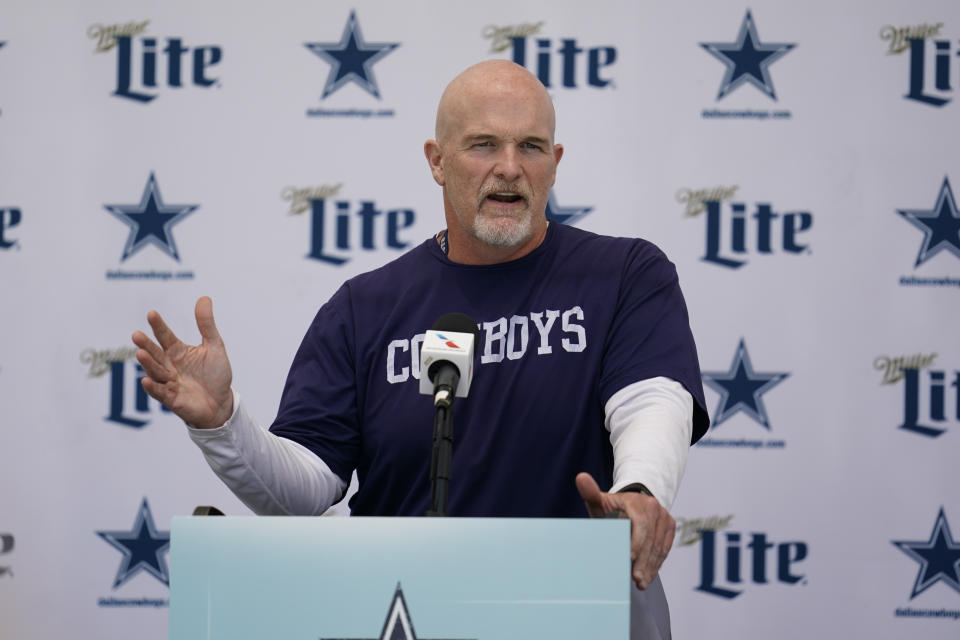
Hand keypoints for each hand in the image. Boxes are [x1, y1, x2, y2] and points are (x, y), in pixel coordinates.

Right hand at [131, 296, 233, 428]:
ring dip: (148, 363)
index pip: (165, 336)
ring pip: (155, 371)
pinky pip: (160, 393)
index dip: (159, 326)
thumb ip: (206, 324)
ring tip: (140, 353)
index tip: (151, 313)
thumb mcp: (214, 346)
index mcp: (178, 351)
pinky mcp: (172, 399)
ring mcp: (169, 382)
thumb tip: (204, 297)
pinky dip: (153, 387)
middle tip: (136, 334)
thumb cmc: (216, 374)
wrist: (221, 402)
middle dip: (146, 345)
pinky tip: (145, 380)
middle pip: (156, 353)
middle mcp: (170, 366)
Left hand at [575, 472, 674, 589]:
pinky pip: (665, 548)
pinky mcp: (670, 527)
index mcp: (637, 501)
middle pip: (651, 538)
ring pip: (659, 546)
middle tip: (635, 578)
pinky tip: (649, 576)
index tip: (628, 557)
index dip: (635, 542)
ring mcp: (664, 517)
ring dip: (650, 566)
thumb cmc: (611, 507)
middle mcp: (654, 507)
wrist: (631, 503)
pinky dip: (656, 564)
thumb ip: (590, 493)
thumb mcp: (600, 501)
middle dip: (643, 560)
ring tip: (641, 583)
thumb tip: (580, 477)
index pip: (640, 523)